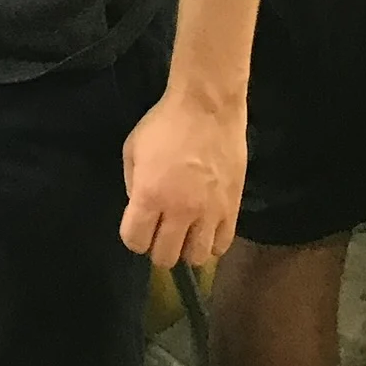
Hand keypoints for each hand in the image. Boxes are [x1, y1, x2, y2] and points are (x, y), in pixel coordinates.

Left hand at [120, 91, 246, 267]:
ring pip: (196, 258)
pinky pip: (222, 246)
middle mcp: (179, 211)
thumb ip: (133, 183)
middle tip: (160, 231)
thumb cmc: (165, 123)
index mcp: (149, 194)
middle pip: (165, 257)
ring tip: (185, 232)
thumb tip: (140, 208)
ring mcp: (208, 213)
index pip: (135, 241)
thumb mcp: (133, 147)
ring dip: (186, 249)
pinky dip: (211, 243)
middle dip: (157, 248)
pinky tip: (206, 228)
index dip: (133, 237)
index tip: (138, 226)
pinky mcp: (232, 210)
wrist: (207, 108)